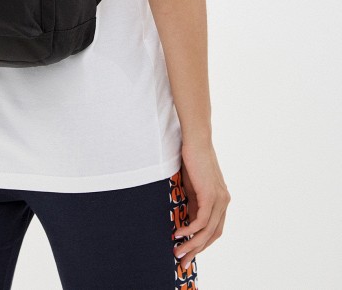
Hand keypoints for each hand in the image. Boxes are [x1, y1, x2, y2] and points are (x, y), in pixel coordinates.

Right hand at [172, 139, 230, 268]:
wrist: (196, 140)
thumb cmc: (192, 160)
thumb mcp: (193, 187)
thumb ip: (193, 203)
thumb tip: (187, 221)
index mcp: (221, 200)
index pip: (214, 230)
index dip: (202, 244)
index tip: (188, 253)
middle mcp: (224, 202)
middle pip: (212, 235)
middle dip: (196, 250)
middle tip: (182, 261)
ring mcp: (219, 199)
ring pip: (207, 231)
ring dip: (191, 244)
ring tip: (177, 252)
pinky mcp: (210, 195)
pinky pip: (201, 221)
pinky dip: (189, 230)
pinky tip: (178, 234)